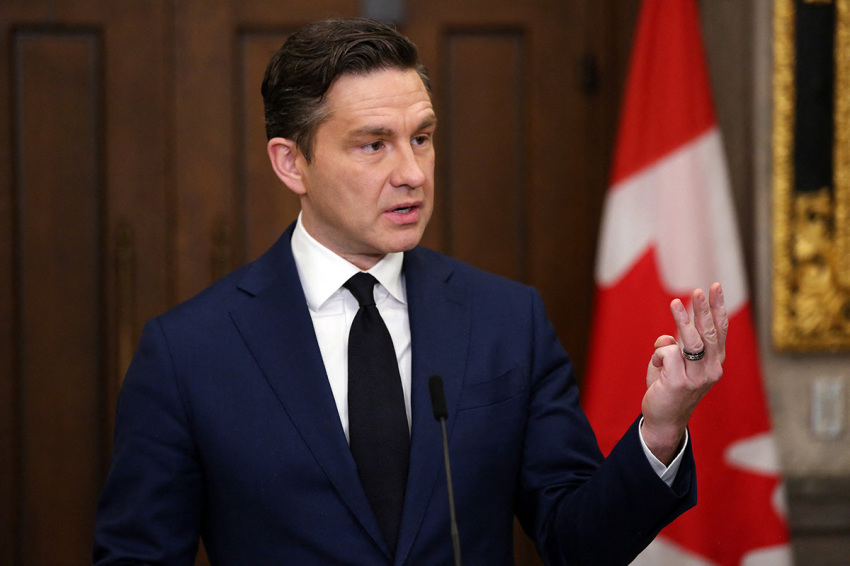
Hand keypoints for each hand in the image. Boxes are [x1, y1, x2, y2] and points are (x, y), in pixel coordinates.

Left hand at [641, 283, 727, 464]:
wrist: (664, 419)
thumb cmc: (668, 388)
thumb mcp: (673, 363)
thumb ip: (673, 346)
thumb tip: (667, 338)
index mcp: (714, 362)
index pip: (720, 330)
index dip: (718, 308)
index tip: (716, 287)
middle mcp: (711, 369)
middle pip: (709, 332)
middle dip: (704, 309)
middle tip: (698, 290)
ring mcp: (697, 377)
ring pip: (691, 340)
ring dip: (682, 320)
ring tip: (675, 302)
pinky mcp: (680, 382)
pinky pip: (667, 353)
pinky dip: (658, 354)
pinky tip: (656, 366)